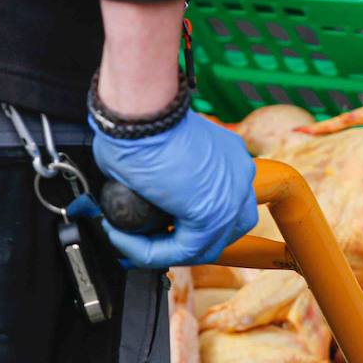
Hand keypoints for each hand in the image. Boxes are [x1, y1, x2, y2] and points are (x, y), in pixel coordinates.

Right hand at [89, 110, 257, 267]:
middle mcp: (239, 177)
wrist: (141, 110)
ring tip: (127, 239)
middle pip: (222, 229)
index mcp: (230, 157)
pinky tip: (123, 238)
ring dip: (161, 249)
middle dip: (181, 240)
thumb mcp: (161, 150)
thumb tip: (144, 197)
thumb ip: (164, 179)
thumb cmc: (142, 117)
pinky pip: (181, 250)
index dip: (185, 220)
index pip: (221, 202)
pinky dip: (150, 251)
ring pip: (202, 245)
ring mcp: (231, 198)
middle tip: (145, 239)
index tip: (155, 223)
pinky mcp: (211, 216)